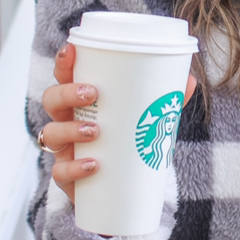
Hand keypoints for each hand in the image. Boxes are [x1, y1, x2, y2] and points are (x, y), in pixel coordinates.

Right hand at [40, 43, 197, 203]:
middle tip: (92, 93)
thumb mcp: (148, 121)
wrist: (123, 190)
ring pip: (50, 133)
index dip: (64, 62)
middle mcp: (67, 121)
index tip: (72, 50)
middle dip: (67, 92)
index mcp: (82, 102)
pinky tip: (93, 165)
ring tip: (96, 131)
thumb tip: (189, 80)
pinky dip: (74, 168)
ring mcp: (64, 149)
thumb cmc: (130, 144)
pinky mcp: (67, 177)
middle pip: (52, 100)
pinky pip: (60, 172)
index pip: (65, 76)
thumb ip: (166, 103)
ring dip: (70, 129)